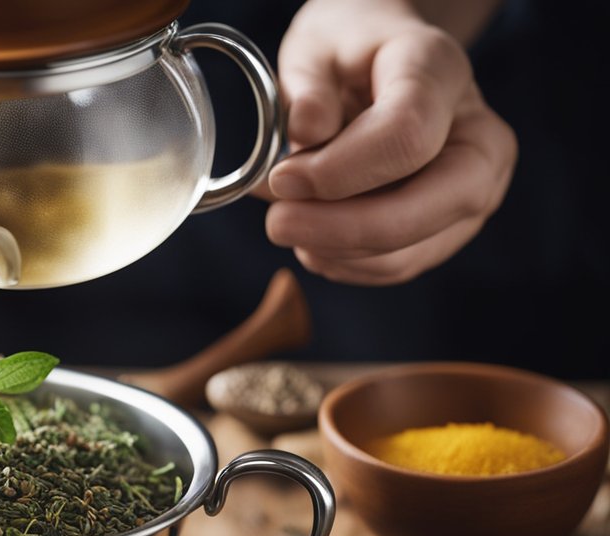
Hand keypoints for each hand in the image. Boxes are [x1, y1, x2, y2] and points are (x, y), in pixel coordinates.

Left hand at [264, 0, 516, 284]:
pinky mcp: (452, 229)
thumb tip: (307, 131)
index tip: (281, 178)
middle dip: (342, 229)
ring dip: (333, 250)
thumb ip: (307, 89)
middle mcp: (479, 136)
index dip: (338, 171)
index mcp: (441, 72)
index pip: (407, 135)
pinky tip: (312, 235)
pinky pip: (396, 267)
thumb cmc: (346, 55)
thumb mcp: (314, 48)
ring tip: (288, 218)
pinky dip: (343, 261)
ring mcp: (475, 189)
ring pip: (407, 251)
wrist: (380, 67)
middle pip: (427, 207)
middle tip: (277, 224)